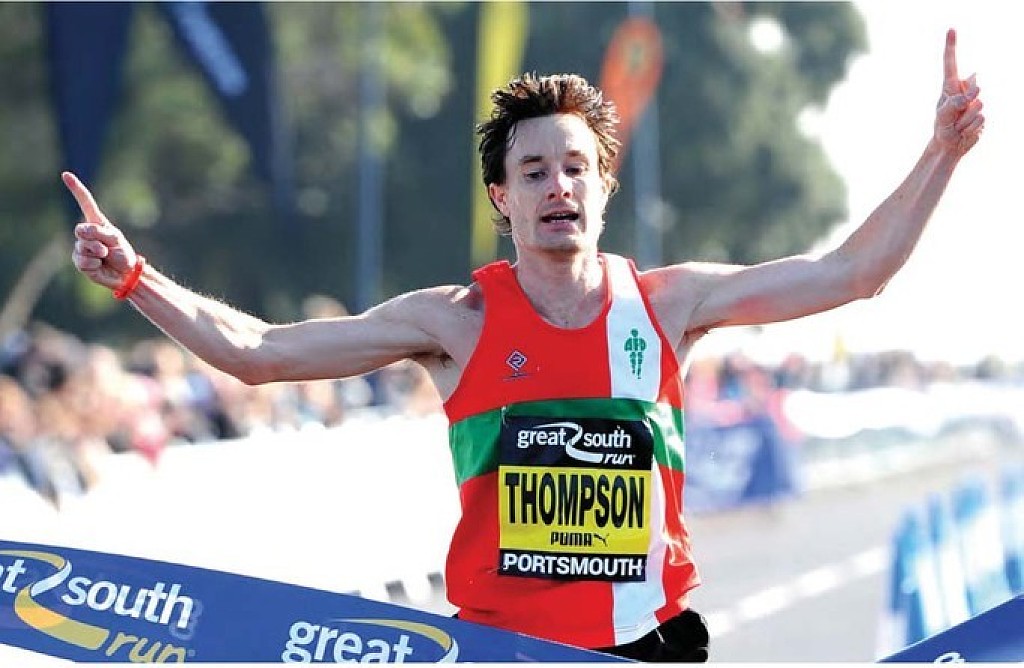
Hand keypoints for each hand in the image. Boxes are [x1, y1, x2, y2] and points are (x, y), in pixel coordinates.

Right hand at [63, 171, 140, 290]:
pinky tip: (99, 266)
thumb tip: (81, 232)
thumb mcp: (116, 240)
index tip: (66, 174)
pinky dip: (93, 265)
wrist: (125, 275)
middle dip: (95, 239)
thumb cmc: (124, 255)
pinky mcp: (79, 262)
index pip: (85, 203)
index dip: (76, 189)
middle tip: (106, 248)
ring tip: (105, 257)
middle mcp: (87, 233)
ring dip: (97, 253)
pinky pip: (82, 261)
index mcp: (97, 223)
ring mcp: (81, 247)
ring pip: (82, 247)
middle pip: (81, 230)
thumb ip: (100, 232)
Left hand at [935, 29, 983, 155]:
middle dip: (962, 106)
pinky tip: (965, 130)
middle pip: (973, 90)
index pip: (951, 64)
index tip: (951, 30)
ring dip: (964, 121)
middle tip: (953, 118)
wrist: (949, 145)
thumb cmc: (942, 127)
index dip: (951, 47)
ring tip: (957, 125)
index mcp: (951, 87)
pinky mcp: (983, 115)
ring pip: (977, 107)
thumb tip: (975, 91)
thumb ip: (955, 102)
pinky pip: (981, 119)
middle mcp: (965, 91)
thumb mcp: (943, 115)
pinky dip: (971, 128)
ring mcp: (976, 102)